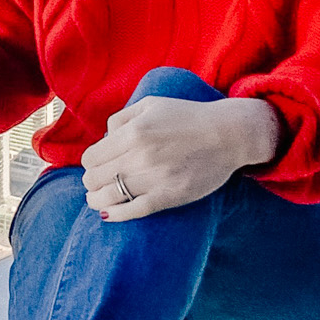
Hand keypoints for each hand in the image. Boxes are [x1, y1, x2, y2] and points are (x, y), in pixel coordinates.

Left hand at [80, 94, 280, 221]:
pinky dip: (115, 215)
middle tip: (98, 181)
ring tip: (97, 199)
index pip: (91, 158)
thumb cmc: (188, 117)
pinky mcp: (168, 197)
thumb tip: (104, 138)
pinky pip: (132, 211)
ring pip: (107, 198)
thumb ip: (121, 118)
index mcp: (133, 133)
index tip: (98, 164)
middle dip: (92, 181)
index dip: (91, 163)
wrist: (228, 134)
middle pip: (94, 179)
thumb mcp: (150, 105)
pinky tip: (108, 214)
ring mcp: (153, 179)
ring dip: (97, 200)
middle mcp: (139, 157)